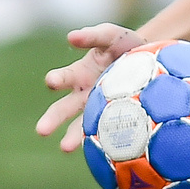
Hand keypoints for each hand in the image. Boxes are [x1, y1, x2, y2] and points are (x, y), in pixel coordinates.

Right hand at [35, 22, 143, 150]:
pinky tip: (101, 152)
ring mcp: (96, 109)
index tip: (51, 82)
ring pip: (79, 126)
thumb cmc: (124, 44)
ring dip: (71, 137)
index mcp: (79, 74)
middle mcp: (83, 94)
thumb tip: (71, 37)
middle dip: (52, 119)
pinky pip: (104, 133)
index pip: (63, 78)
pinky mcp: (112, 119)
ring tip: (65, 148)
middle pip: (63, 108)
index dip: (57, 80)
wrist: (148, 58)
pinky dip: (100, 142)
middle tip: (41, 130)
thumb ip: (93, 36)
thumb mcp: (110, 36)